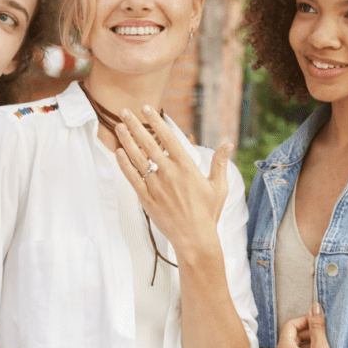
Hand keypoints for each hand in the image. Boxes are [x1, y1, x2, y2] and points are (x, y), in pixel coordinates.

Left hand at [114, 105, 232, 255]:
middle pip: (149, 143)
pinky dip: (124, 164)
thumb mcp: (219, 186)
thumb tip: (228, 143)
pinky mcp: (146, 199)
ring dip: (127, 140)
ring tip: (119, 126)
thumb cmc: (208, 213)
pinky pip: (132, 178)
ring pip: (138, 158)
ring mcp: (156, 186)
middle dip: (135, 126)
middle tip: (125, 111)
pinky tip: (118, 152)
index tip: (147, 109)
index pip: (168, 137)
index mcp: (186, 167)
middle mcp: (169, 173)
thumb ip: (220, 163)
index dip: (156, 121)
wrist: (195, 238)